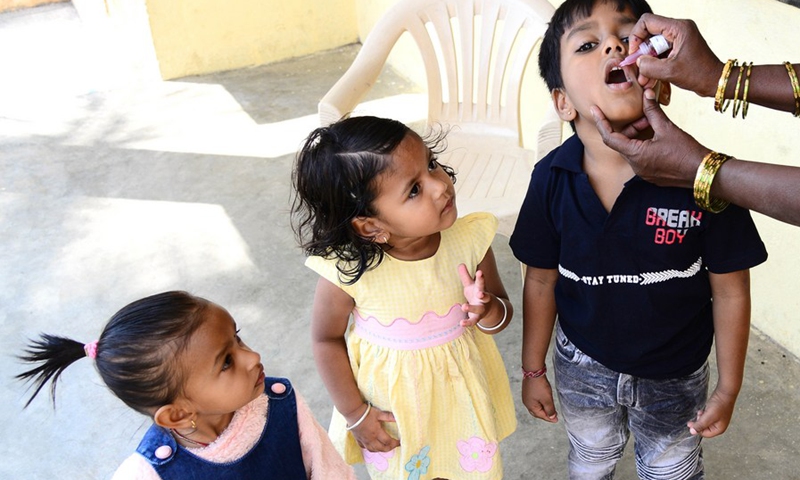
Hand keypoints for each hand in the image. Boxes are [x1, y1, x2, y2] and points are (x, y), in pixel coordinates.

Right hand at [348, 404, 399, 451]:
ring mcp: (364, 440)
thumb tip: (398, 418)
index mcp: (377, 433)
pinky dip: (370, 448)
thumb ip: (388, 416)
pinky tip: (373, 446)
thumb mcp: (379, 413)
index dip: (395, 443)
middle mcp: (371, 439)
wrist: (353, 413)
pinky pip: (365, 447)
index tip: (399, 442)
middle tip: (394, 445)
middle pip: (381, 448)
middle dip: (389, 448)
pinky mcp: (358, 439)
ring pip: (373, 450)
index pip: (388, 442)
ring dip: (380, 450)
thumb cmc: (366, 413)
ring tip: (385, 447)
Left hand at [458, 263, 488, 326]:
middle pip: (484, 296)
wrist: (488, 310)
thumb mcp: (470, 285)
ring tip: (464, 306)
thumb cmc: (476, 294)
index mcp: (481, 289)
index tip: (480, 272)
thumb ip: (465, 276)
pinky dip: (468, 323)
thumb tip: (460, 264)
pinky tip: (461, 323)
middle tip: (480, 293)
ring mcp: (481, 309)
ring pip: (478, 309)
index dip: (481, 278)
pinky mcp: (477, 318)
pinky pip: (473, 321)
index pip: (481, 283)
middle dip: (483, 294)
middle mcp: (483, 299)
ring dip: (472, 308)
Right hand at [521, 375, 557, 422]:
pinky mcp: (527, 392)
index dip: (549, 418)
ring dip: (543, 409)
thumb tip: (552, 417)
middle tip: (553, 417)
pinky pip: (534, 401)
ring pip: (535, 407)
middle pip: (537, 413)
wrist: (533, 371)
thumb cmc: (540, 386)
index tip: (556, 420)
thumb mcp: (547, 399)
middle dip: (545, 415)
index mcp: (530, 406)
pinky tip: (544, 402)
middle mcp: (526, 403)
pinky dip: (540, 404)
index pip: (541, 415)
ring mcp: (526, 397)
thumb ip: (550, 410)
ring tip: (550, 410)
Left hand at [591, 88, 707, 187]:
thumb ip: (652, 111)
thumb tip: (646, 93)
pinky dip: (644, 145)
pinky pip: (640, 157)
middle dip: (630, 127)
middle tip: (646, 117)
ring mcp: (643, 173)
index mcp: (635, 155)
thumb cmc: (687, 151)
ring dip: (638, 135)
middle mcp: (635, 166)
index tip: (594, 110)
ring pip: (631, 149)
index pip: (609, 137)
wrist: (703, 173)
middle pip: (622, 142)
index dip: (601, 122)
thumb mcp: (667, 128)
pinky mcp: (651, 175)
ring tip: (654, 125)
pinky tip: (657, 137)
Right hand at [627, 13, 722, 97]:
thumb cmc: (699, 74)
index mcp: (679, 28)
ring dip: (646, 62)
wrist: (714, 81)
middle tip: (638, 68)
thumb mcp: (669, 72)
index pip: (647, 22)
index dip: (636, 36)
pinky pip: (660, 52)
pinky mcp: (678, 47)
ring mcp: (679, 38)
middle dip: (641, 53)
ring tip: (644, 80)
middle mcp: (679, 29)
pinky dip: (654, 65)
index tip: (634, 53)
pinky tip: (650, 79)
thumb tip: (637, 62)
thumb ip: (648, 66)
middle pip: (649, 34)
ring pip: (653, 46)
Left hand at [687, 387, 737, 437]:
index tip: (690, 424)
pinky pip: (706, 417)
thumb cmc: (719, 405)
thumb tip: (692, 432)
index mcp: (719, 429)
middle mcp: (719, 426)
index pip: (705, 434)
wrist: (724, 393)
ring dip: (700, 418)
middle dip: (699, 423)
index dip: (697, 429)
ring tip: (701, 412)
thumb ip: (700, 425)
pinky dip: (703, 414)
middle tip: (695, 417)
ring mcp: (717, 420)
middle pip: (704, 428)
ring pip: (704, 422)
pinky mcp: (715, 414)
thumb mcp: (708, 416)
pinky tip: (703, 410)